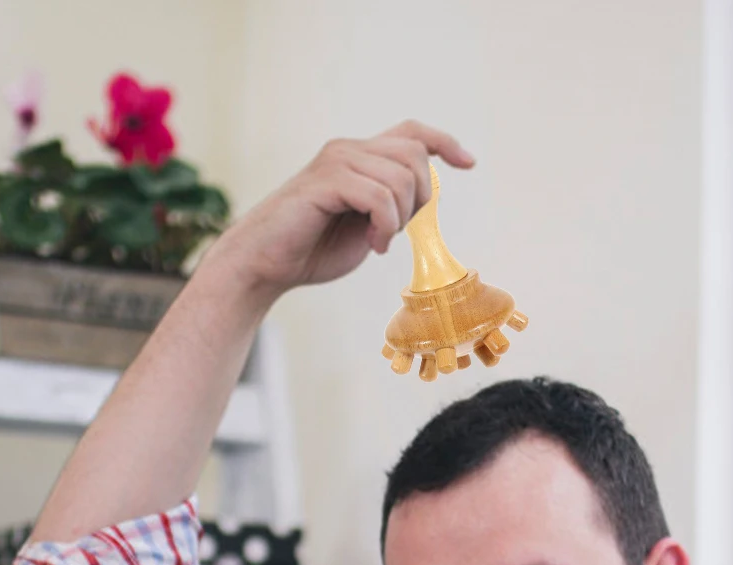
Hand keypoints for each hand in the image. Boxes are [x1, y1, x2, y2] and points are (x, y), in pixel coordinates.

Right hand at [206, 121, 474, 300]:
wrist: (264, 264)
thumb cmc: (310, 249)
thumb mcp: (363, 225)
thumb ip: (390, 206)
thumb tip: (422, 199)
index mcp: (359, 157)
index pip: (411, 132)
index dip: (444, 142)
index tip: (468, 163)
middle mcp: (349, 150)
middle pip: (414, 155)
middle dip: (419, 199)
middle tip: (395, 231)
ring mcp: (337, 162)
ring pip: (400, 178)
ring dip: (399, 219)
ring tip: (377, 242)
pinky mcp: (326, 181)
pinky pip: (379, 196)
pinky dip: (385, 226)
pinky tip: (372, 245)